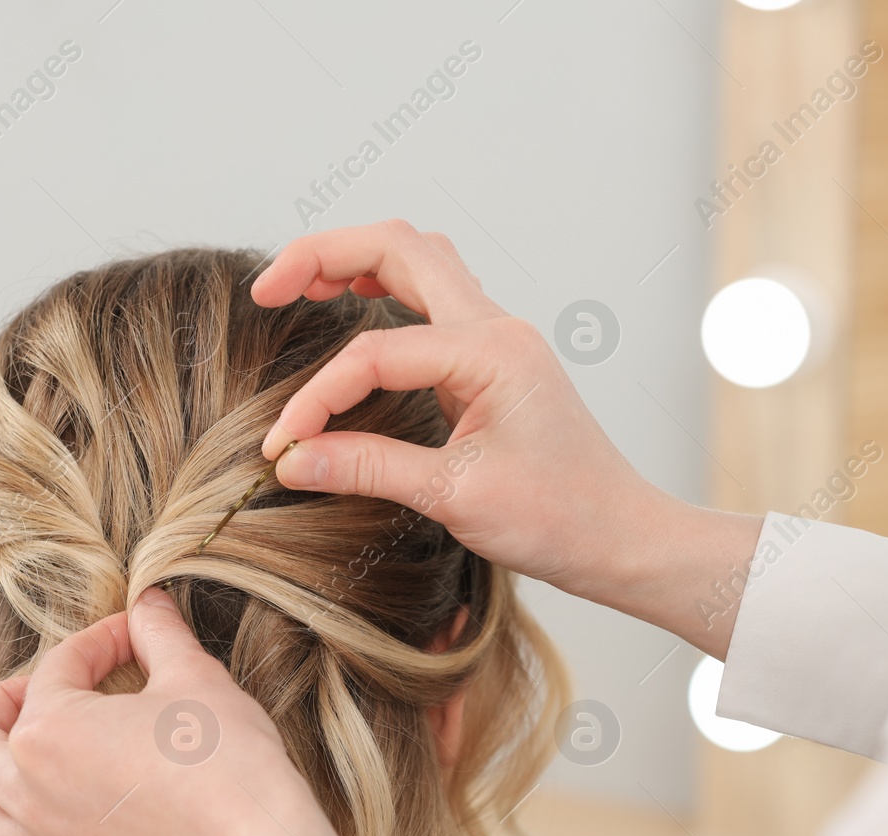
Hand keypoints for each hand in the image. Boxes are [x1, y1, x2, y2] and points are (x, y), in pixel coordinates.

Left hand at [0, 588, 350, 835]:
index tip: (134, 637)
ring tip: (14, 772)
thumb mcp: (195, 676)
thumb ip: (159, 633)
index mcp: (49, 730)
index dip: (99, 642)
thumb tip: (147, 603)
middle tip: (46, 693)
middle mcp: (30, 791)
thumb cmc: (227, 760)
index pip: (56, 668)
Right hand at [250, 220, 762, 658]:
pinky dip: (384, 286)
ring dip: (356, 258)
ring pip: (419, 258)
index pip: (376, 353)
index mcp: (492, 353)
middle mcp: (497, 328)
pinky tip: (352, 306)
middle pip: (399, 246)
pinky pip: (432, 295)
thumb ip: (368, 469)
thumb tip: (292, 460)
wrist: (621, 537)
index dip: (317, 396)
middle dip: (323, 255)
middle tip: (265, 290)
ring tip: (300, 284)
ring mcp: (498, 336)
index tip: (282, 445)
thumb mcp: (456, 498)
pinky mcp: (493, 358)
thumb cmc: (559, 519)